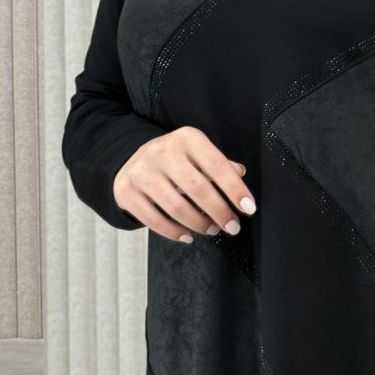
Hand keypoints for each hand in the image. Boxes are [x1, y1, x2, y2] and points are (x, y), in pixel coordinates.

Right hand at [112, 126, 255, 242]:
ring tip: (211, 230)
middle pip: (197, 188)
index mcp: (186, 138)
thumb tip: (240, 174)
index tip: (248, 208)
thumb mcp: (197, 152)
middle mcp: (162, 151)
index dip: (235, 189)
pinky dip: (173, 232)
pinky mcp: (127, 191)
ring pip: (176, 207)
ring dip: (198, 224)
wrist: (131, 159)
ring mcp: (142, 171)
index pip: (216, 164)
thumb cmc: (173, 159)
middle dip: (219, 212)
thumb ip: (218, 164)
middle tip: (232, 226)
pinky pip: (154, 219)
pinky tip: (187, 235)